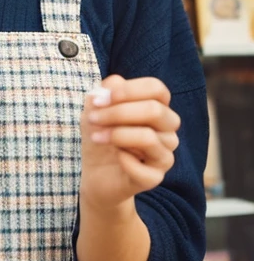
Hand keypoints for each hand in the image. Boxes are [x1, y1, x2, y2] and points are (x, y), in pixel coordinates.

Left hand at [80, 75, 179, 212]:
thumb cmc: (100, 133)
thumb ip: (105, 91)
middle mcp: (167, 130)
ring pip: (149, 138)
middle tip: (93, 119)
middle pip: (155, 111)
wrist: (95, 172)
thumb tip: (115, 83)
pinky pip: (145, 170)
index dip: (129, 90)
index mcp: (157, 107)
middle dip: (118, 112)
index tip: (99, 100)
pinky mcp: (155, 178)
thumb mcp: (94, 108)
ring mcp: (164, 154)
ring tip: (97, 137)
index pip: (157, 89)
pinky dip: (125, 161)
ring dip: (117, 135)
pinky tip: (116, 157)